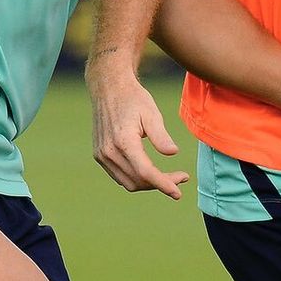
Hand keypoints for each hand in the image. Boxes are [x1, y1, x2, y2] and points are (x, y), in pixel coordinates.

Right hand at [88, 62, 189, 198]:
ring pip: (128, 183)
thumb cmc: (133, 98)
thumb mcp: (151, 113)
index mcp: (123, 141)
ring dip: (149, 185)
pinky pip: (119, 176)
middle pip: (138, 181)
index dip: (164, 184)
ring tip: (169, 178)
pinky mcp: (99, 155)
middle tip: (181, 178)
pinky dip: (136, 179)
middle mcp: (109, 151)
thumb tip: (172, 153)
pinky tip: (152, 173)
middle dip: (160, 184)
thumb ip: (161, 136)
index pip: (146, 173)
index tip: (178, 192)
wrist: (108, 88)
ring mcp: (101, 155)